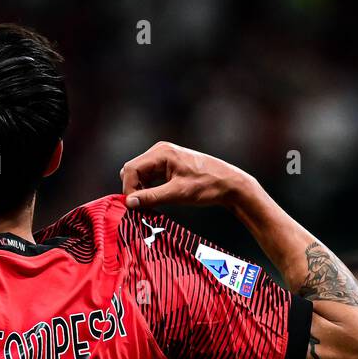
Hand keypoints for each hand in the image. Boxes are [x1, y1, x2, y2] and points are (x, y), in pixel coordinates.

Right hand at [120, 141, 256, 210]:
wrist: (229, 183)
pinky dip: (147, 189)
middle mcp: (159, 151)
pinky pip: (148, 176)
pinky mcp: (167, 165)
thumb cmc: (207, 186)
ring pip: (139, 174)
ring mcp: (163, 157)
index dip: (128, 189)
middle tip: (141, 207)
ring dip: (140, 190)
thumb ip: (151, 197)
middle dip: (133, 189)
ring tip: (149, 205)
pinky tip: (155, 200)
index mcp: (161, 153)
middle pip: (132, 170)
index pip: (130, 169)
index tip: (134, 207)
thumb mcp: (178, 194)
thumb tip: (129, 202)